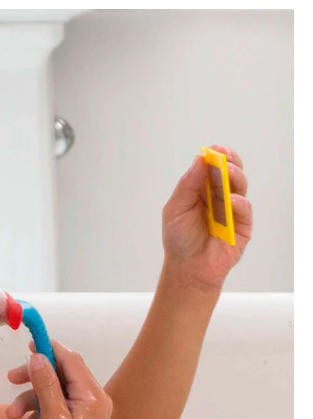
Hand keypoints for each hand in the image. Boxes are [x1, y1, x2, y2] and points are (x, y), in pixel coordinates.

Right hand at [6, 339, 112, 418]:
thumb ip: (45, 383)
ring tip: (14, 417)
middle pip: (58, 375)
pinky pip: (53, 408)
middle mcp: (92, 399)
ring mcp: (85, 411)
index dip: (50, 348)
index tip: (31, 342)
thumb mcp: (52, 415)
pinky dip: (38, 417)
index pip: (71, 359)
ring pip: (51, 393)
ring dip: (30, 403)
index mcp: (92, 395)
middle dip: (33, 379)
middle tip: (11, 378)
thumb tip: (39, 357)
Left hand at [161, 145, 252, 289]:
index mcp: (202, 190)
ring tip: (227, 172)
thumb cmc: (179, 238)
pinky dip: (238, 203)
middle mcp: (219, 196)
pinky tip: (231, 200)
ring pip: (240, 187)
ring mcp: (233, 210)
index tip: (215, 149)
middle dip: (229, 162)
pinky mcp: (243, 225)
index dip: (216, 157)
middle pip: (231, 173)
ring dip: (234, 177)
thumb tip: (199, 161)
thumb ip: (187, 186)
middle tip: (224, 156)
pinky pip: (245, 210)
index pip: (213, 168)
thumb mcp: (175, 209)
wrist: (188, 267)